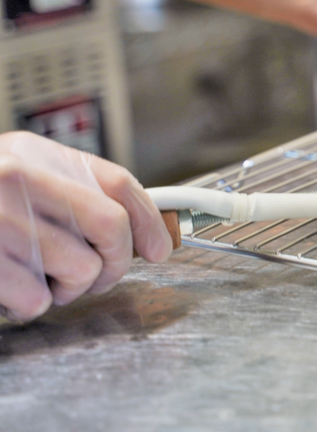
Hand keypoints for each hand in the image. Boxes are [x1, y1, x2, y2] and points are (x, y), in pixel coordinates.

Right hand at [0, 132, 170, 320]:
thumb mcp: (22, 175)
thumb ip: (73, 191)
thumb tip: (139, 228)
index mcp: (37, 155)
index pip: (118, 182)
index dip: (149, 219)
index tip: (159, 246)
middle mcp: (20, 180)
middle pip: (110, 226)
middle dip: (115, 261)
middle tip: (99, 272)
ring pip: (80, 268)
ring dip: (70, 287)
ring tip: (43, 278)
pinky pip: (37, 298)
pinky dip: (33, 303)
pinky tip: (11, 288)